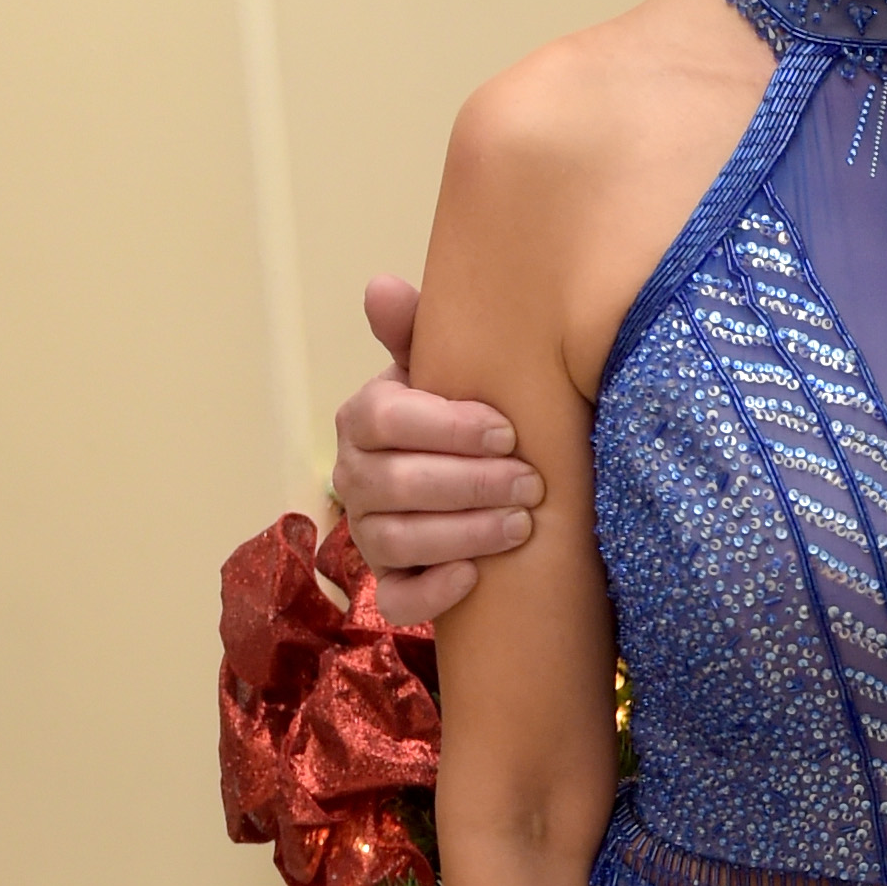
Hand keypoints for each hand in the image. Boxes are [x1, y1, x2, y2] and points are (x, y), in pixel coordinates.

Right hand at [333, 275, 541, 620]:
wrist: (477, 480)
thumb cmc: (463, 416)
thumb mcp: (447, 369)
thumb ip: (417, 331)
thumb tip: (380, 286)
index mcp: (364, 419)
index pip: (383, 419)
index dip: (446, 427)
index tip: (507, 431)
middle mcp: (355, 476)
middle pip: (394, 484)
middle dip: (470, 484)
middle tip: (532, 483)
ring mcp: (368, 533)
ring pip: (396, 541)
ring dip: (463, 534)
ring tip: (522, 525)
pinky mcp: (391, 582)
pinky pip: (399, 599)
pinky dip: (435, 593)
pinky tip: (476, 577)